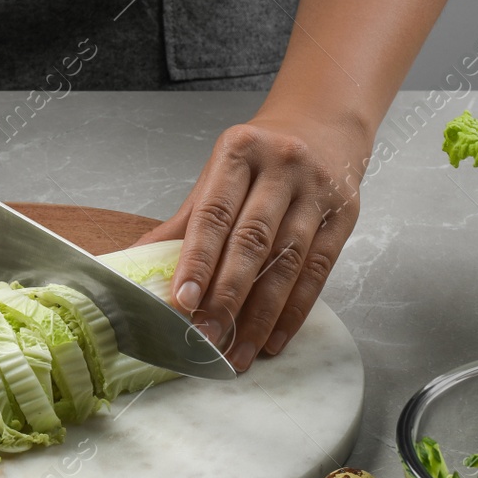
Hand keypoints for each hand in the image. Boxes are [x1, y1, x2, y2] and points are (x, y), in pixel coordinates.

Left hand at [134, 106, 367, 371]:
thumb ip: (184, 221)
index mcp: (240, 150)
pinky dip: (293, 312)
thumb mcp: (218, 176)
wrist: (322, 125)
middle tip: (206, 337)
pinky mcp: (344, 216)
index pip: (215, 213)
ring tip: (237, 352)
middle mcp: (282, 166)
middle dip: (227, 296)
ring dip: (260, 315)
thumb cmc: (259, 159)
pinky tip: (273, 339)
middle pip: (252, 240)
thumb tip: (134, 262)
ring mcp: (317, 190)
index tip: (182, 301)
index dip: (198, 260)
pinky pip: (318, 272)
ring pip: (287, 262)